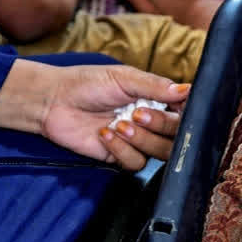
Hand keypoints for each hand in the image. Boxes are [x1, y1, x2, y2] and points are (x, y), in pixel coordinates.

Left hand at [0, 60, 190, 168]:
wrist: (54, 101)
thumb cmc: (87, 84)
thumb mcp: (124, 78)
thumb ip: (156, 85)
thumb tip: (187, 89)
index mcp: (156, 101)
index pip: (185, 114)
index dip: (185, 115)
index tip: (177, 108)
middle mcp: (150, 123)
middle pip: (176, 137)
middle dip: (160, 126)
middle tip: (138, 113)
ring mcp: (136, 142)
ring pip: (159, 153)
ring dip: (141, 139)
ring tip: (119, 124)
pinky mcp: (120, 157)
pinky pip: (135, 163)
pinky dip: (122, 149)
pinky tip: (104, 134)